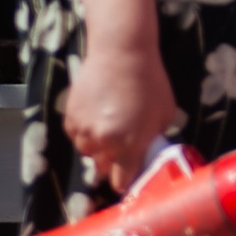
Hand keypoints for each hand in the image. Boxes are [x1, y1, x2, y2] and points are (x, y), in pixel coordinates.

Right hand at [61, 41, 182, 193]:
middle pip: (104, 169)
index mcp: (130, 145)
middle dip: (114, 162)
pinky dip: (86, 132)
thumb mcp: (165, 113)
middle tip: (125, 144)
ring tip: (113, 123)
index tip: (132, 177)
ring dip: (99, 146)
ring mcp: (84, 131)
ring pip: (88, 152)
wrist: (121, 54)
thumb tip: (148, 153)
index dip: (127, 182)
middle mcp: (104, 143)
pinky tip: (99, 113)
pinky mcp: (70, 119)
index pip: (122, 182)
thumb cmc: (150, 82)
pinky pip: (77, 137)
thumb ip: (154, 139)